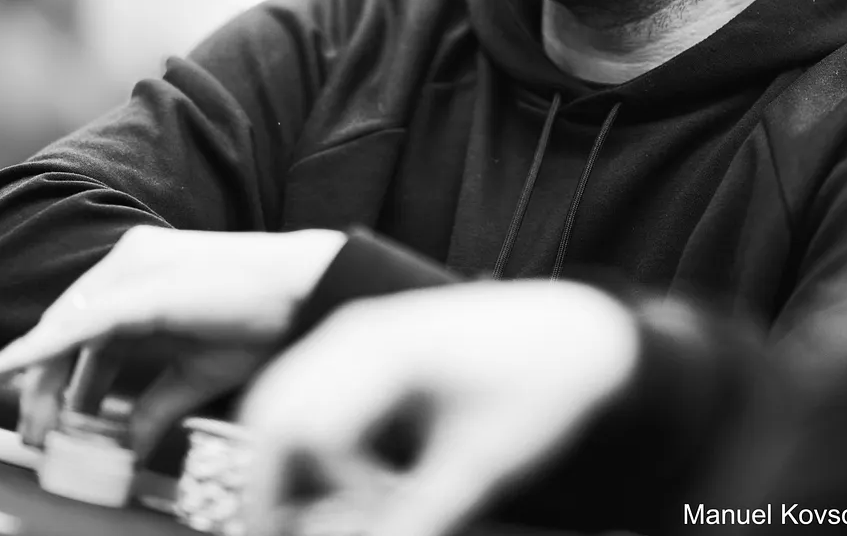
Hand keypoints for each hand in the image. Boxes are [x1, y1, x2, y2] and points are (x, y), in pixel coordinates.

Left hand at [0, 226, 346, 452]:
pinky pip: (79, 325)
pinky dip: (40, 348)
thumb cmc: (260, 323)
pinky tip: (11, 367)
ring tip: (31, 425)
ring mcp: (133, 271)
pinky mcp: (141, 290)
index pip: (84, 325)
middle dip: (44, 385)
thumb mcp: (196, 372)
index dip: (59, 373)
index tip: (50, 419)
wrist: (304, 292)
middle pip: (66, 328)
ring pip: (65, 326)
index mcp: (143, 277)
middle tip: (35, 435)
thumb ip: (156, 404)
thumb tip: (131, 447)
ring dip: (37, 377)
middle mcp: (130, 265)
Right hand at [238, 280, 639, 535]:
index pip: (310, 434)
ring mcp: (353, 331)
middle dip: (270, 486)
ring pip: (278, 401)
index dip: (331, 497)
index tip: (377, 516)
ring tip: (320, 514)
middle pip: (273, 413)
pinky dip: (305, 440)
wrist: (576, 336)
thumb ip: (417, 519)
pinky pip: (303, 391)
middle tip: (289, 532)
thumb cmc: (540, 390)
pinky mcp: (360, 343)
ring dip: (284, 463)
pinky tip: (348, 479)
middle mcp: (355, 331)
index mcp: (385, 352)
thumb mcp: (483, 466)